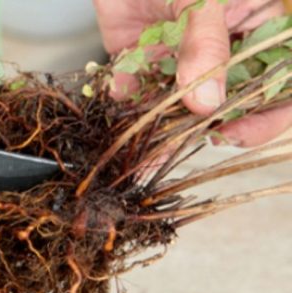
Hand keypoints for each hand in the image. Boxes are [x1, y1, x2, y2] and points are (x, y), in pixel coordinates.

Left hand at [93, 0, 287, 146]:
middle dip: (203, 134)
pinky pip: (138, 93)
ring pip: (178, 110)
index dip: (265, 119)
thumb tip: (207, 104)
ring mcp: (182, 61)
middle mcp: (222, 54)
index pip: (278, 88)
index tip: (233, 135)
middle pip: (226, 108)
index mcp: (259, 31)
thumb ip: (206, 44)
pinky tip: (120, 102)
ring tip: (143, 158)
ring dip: (159, 134)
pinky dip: (127, 102)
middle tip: (181, 150)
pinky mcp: (144, 63)